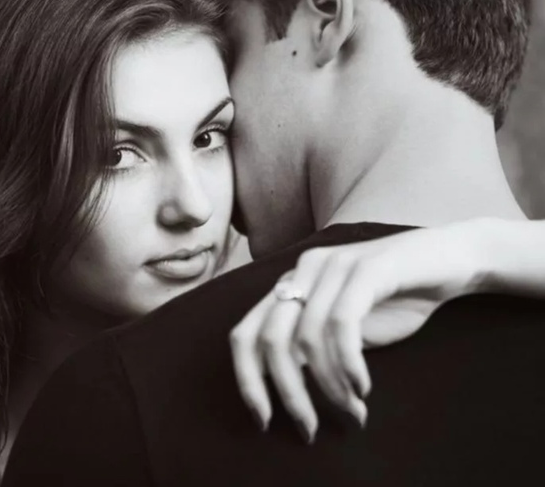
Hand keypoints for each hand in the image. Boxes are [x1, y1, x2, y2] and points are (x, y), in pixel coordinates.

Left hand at [230, 221, 489, 442]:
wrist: (446, 261)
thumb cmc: (393, 299)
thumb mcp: (342, 329)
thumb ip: (311, 348)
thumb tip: (287, 391)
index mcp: (290, 285)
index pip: (244, 334)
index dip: (247, 380)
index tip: (263, 421)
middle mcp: (302, 272)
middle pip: (269, 340)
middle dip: (287, 393)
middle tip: (309, 429)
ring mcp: (332, 266)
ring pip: (307, 338)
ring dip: (329, 387)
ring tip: (354, 411)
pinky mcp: (365, 269)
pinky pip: (343, 325)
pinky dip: (349, 365)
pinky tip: (363, 387)